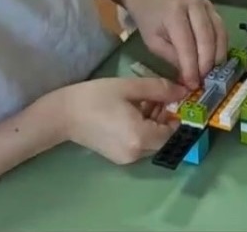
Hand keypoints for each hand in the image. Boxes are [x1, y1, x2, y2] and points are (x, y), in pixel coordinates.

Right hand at [54, 77, 186, 164]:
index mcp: (141, 137)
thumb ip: (160, 89)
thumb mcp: (130, 87)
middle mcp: (136, 154)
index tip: (169, 98)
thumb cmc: (96, 97)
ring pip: (152, 142)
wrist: (63, 114)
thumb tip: (183, 92)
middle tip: (154, 97)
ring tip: (140, 102)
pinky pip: (140, 145)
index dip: (175, 115)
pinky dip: (142, 131)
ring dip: (153, 124)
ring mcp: (126, 159)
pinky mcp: (118, 158)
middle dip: (164, 118)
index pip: (173, 132)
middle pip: (163, 139)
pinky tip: (131, 113)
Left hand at [128, 0, 227, 88]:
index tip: (193, 84)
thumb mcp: (154, 43)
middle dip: (207, 63)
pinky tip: (216, 60)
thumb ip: (173, 58)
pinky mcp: (213, 7)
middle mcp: (193, 4)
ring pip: (219, 33)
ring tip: (211, 73)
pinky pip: (222, 30)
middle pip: (207, 37)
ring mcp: (206, 4)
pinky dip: (221, 47)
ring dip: (217, 56)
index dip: (191, 66)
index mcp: (174, 12)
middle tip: (204, 81)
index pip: (187, 43)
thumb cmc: (150, 22)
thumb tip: (191, 78)